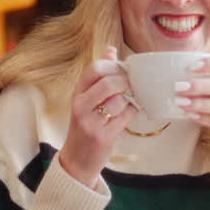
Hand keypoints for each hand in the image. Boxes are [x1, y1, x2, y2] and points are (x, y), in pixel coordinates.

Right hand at [58, 46, 137, 186]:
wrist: (77, 160)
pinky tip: (129, 114)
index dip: (113, 66)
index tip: (123, 72)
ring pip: (119, 100)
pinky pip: (125, 117)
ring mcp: (90, 122)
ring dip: (130, 100)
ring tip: (129, 103)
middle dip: (126, 82)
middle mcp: (80, 106)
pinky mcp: (103, 136)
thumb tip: (110, 50)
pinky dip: (132, 113)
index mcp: (77, 93)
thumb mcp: (86, 99)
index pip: (94, 69)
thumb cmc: (85, 125)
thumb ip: (99, 75)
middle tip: (132, 86)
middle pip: (109, 82)